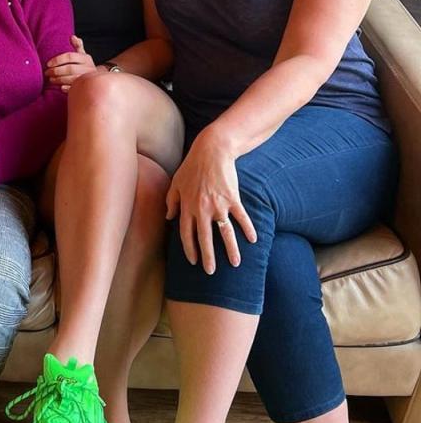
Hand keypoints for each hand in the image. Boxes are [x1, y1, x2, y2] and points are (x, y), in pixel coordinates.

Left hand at [45, 35, 94, 90]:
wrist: (99, 80)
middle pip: (70, 69)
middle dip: (56, 71)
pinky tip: (60, 88)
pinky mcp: (86, 88)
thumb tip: (72, 36)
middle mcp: (88, 68)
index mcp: (85, 58)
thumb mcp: (83, 55)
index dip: (57, 60)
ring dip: (59, 80)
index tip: (48, 64)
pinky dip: (67, 88)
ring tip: (51, 80)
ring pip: (71, 79)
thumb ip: (77, 45)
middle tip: (47, 73)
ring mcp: (87, 78)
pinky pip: (75, 88)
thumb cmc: (85, 66)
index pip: (70, 56)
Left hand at [165, 128, 256, 273]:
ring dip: (230, 249)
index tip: (193, 261)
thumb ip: (171, 201)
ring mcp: (218, 205)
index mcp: (187, 206)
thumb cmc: (192, 166)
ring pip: (224, 232)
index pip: (186, 233)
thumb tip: (169, 218)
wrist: (212, 151)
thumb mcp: (176, 183)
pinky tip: (253, 240)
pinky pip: (241, 217)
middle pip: (204, 238)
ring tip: (236, 264)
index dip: (189, 248)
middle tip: (211, 272)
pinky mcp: (233, 199)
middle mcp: (201, 209)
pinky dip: (248, 229)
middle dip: (207, 257)